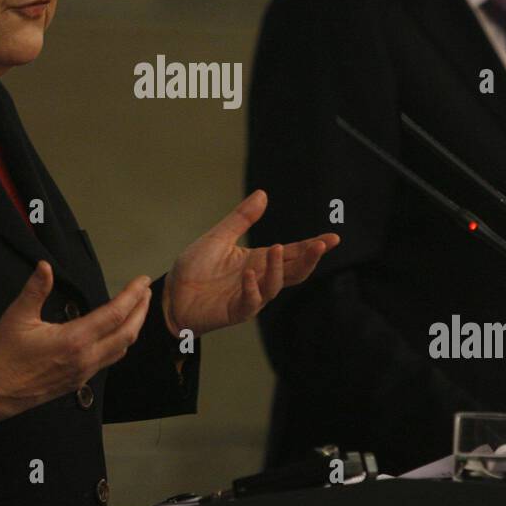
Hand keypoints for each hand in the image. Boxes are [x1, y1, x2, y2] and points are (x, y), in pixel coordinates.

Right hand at [0, 261, 150, 426]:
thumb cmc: (2, 355)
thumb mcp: (17, 317)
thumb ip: (35, 289)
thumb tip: (45, 266)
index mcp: (74, 340)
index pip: (114, 314)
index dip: (132, 296)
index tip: (142, 281)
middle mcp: (85, 358)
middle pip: (127, 334)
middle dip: (141, 311)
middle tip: (146, 292)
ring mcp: (84, 372)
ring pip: (120, 350)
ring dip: (133, 328)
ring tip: (137, 310)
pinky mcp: (78, 382)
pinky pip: (108, 361)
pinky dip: (119, 343)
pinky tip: (115, 334)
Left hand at [162, 189, 339, 336]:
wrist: (172, 294)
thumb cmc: (196, 267)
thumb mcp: (219, 237)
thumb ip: (242, 218)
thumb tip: (263, 193)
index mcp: (259, 260)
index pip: (293, 253)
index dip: (312, 246)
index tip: (333, 237)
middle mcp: (260, 278)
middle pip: (293, 271)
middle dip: (308, 259)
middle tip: (320, 245)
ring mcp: (250, 297)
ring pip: (275, 286)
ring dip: (278, 269)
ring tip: (276, 248)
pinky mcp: (235, 311)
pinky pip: (250, 302)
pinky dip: (253, 289)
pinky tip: (250, 275)